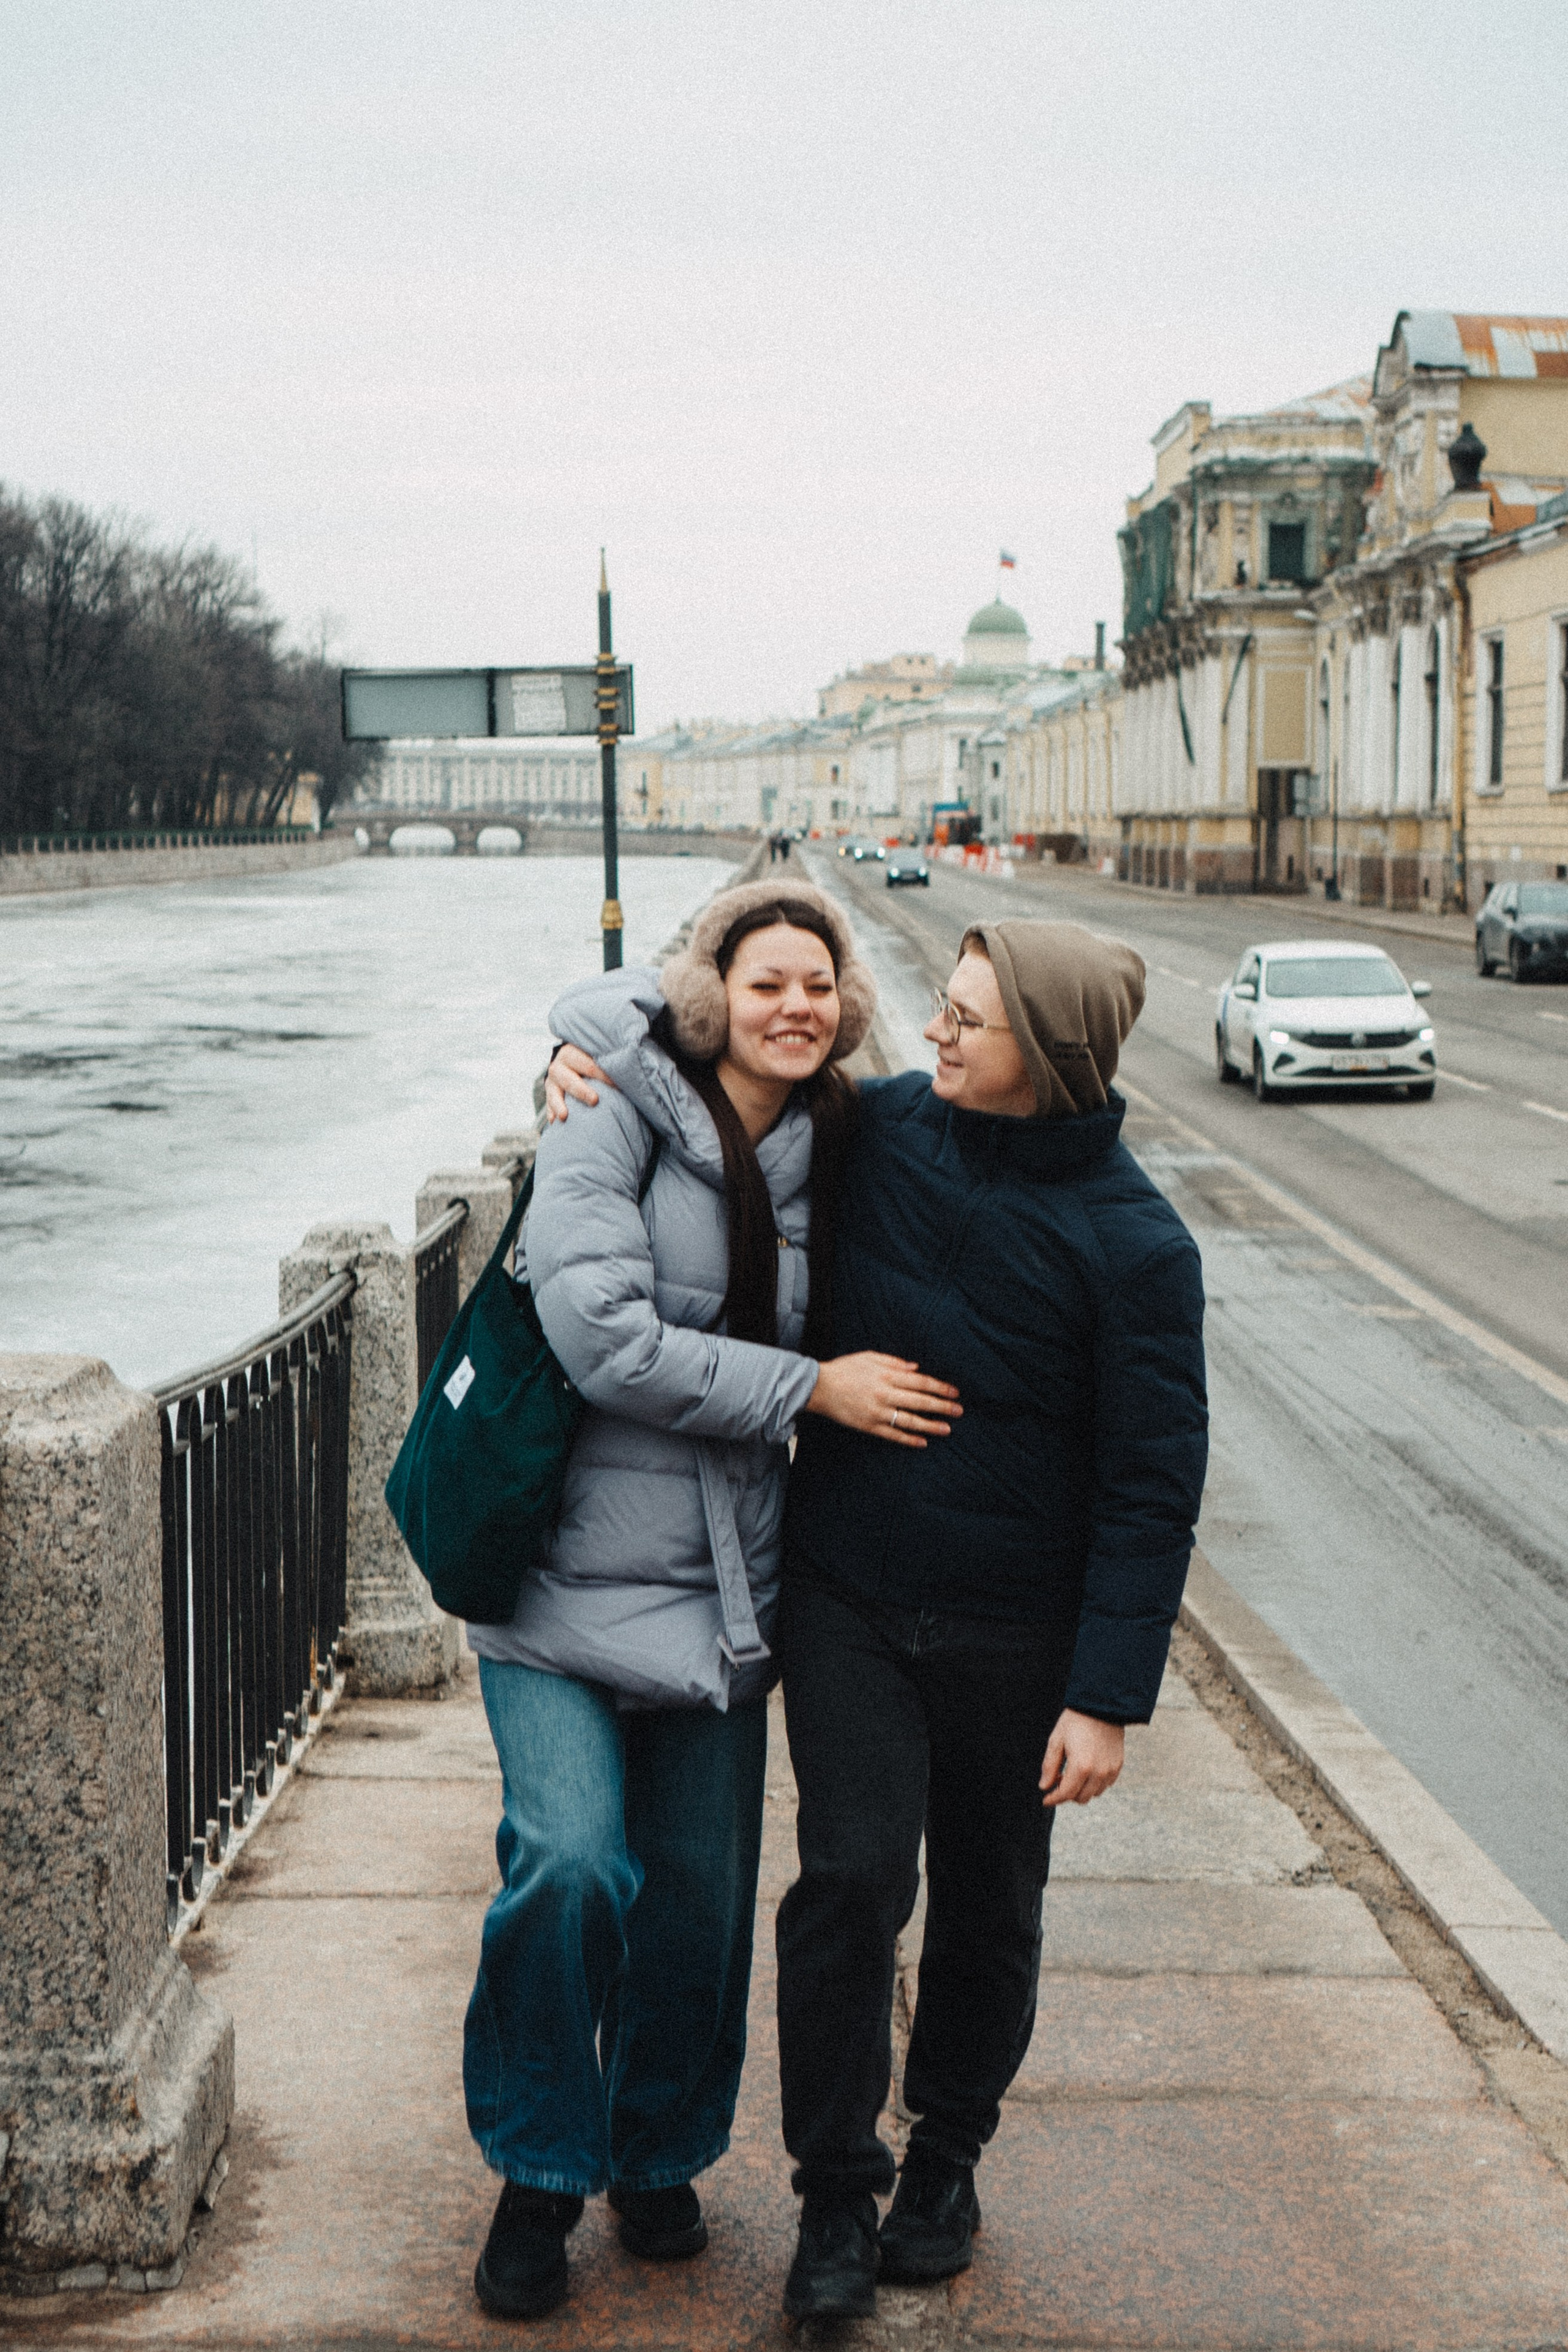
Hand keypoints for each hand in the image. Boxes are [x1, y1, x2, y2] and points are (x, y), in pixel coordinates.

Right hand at [545, 1044, 611, 1122]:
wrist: (569, 1060)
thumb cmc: (591, 1060)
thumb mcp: (596, 1055)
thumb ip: (609, 1061)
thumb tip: (633, 1070)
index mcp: (572, 1053)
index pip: (590, 1065)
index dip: (604, 1076)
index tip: (618, 1086)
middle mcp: (559, 1066)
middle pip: (570, 1079)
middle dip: (582, 1091)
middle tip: (595, 1100)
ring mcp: (552, 1082)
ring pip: (554, 1093)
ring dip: (559, 1104)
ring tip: (564, 1116)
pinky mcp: (549, 1094)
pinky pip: (549, 1105)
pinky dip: (552, 1113)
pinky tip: (555, 1122)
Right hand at [805, 1354, 961, 1447]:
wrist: (819, 1387)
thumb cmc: (845, 1369)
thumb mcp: (870, 1357)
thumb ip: (894, 1362)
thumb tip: (917, 1368)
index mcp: (887, 1375)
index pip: (921, 1382)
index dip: (940, 1387)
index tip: (954, 1392)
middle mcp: (885, 1394)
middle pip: (920, 1401)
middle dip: (942, 1406)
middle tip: (959, 1411)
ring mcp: (877, 1412)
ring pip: (909, 1421)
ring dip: (930, 1425)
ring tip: (947, 1429)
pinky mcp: (868, 1426)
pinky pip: (892, 1434)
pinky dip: (908, 1439)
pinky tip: (922, 1441)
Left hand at [1040, 1710, 1124, 1807]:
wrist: (1101, 1705)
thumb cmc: (1076, 1721)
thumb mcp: (1057, 1740)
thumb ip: (1050, 1766)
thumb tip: (1044, 1786)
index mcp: (1081, 1766)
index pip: (1065, 1794)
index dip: (1053, 1799)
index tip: (1045, 1800)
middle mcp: (1098, 1772)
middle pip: (1080, 1798)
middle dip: (1066, 1794)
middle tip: (1057, 1781)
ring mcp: (1110, 1770)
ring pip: (1093, 1794)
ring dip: (1081, 1790)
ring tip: (1071, 1775)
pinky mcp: (1118, 1766)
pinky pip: (1105, 1785)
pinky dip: (1094, 1784)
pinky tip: (1086, 1771)